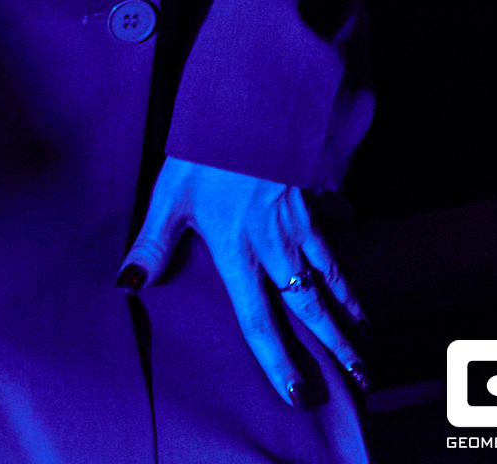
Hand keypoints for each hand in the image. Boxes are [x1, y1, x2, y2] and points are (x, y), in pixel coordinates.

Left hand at [118, 156, 366, 407]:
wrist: (250, 102)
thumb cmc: (203, 149)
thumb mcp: (170, 195)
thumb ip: (153, 243)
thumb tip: (127, 285)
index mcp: (238, 252)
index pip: (259, 321)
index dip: (279, 361)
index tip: (299, 394)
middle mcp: (275, 244)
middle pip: (311, 307)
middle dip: (338, 346)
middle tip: (362, 378)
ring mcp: (298, 218)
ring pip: (331, 272)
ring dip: (350, 306)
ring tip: (369, 335)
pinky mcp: (309, 188)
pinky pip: (330, 216)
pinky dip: (342, 222)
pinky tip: (351, 222)